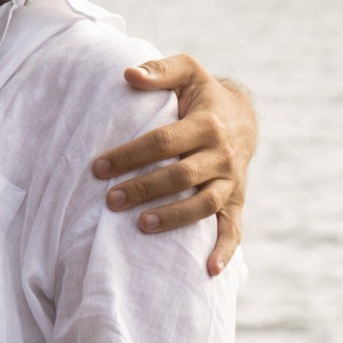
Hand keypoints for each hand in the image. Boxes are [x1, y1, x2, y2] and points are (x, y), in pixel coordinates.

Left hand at [92, 56, 256, 276]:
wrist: (243, 116)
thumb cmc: (202, 95)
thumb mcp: (187, 72)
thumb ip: (159, 71)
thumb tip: (128, 75)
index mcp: (206, 124)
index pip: (163, 141)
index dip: (130, 155)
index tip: (99, 167)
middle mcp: (221, 154)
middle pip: (181, 175)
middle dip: (144, 188)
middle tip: (111, 200)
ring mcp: (231, 180)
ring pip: (203, 204)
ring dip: (173, 218)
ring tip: (141, 226)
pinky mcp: (237, 200)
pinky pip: (233, 228)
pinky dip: (224, 250)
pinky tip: (208, 270)